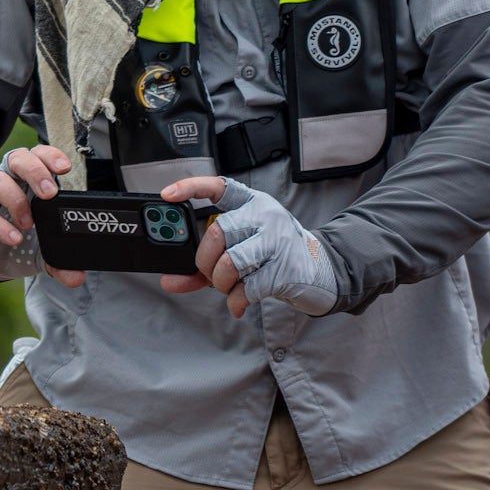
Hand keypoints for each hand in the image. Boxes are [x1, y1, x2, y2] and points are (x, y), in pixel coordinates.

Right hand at [0, 145, 85, 288]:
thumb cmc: (12, 243)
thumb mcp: (39, 253)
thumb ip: (58, 262)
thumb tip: (77, 277)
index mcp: (27, 184)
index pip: (37, 156)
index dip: (49, 156)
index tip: (64, 168)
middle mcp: (7, 184)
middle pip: (17, 159)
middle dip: (34, 171)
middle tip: (49, 193)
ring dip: (16, 199)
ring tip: (28, 224)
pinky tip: (13, 238)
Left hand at [156, 176, 340, 318]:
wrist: (321, 272)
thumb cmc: (272, 258)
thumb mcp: (239, 252)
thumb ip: (202, 265)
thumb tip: (169, 282)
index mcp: (250, 203)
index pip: (218, 186)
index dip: (190, 188)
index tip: (167, 194)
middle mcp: (265, 215)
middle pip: (217, 233)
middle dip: (204, 262)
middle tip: (210, 274)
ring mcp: (278, 240)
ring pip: (230, 262)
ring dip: (221, 283)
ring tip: (229, 288)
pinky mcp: (287, 269)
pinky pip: (247, 288)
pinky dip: (236, 301)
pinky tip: (240, 303)